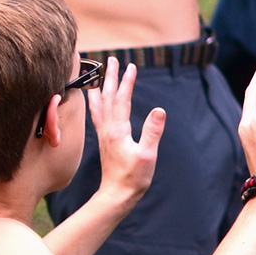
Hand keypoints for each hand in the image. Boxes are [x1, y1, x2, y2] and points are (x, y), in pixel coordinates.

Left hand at [89, 56, 165, 203]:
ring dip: (100, 87)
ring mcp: (105, 134)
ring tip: (98, 74)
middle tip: (111, 60)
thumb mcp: (147, 155)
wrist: (116, 194)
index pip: (122, 99)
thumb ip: (152, 132)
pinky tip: (96, 100)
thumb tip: (159, 109)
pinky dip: (96, 102)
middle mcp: (108, 129)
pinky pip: (98, 115)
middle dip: (109, 77)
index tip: (131, 66)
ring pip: (99, 104)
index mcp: (118, 130)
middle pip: (106, 97)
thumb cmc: (133, 177)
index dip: (127, 82)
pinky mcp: (105, 140)